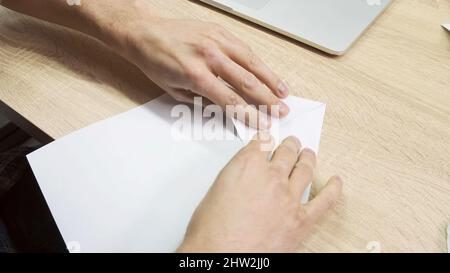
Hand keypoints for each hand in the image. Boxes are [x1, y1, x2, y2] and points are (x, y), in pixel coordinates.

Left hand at [124, 17, 290, 127]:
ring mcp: (216, 40)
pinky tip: (267, 72)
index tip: (263, 124)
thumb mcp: (174, 90)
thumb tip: (224, 108)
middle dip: (267, 100)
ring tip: (283, 93)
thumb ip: (201, 100)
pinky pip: (244, 48)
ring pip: (251, 62)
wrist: (145, 33)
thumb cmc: (156, 62)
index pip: (230, 100)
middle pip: (246, 82)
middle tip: (281, 111)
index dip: (250, 114)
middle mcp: (209, 56)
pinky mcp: (219, 31)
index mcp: (196, 75)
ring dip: (270, 79)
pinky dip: (258, 62)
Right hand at [178, 133, 342, 252]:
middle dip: (289, 145)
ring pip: (304, 170)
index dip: (266, 138)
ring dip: (307, 158)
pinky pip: (324, 201)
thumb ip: (235, 176)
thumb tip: (245, 176)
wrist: (223, 257)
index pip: (262, 143)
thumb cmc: (212, 230)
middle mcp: (271, 177)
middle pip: (285, 153)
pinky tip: (335, 182)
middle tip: (292, 143)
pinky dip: (333, 189)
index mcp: (247, 166)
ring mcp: (289, 198)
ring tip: (308, 154)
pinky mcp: (302, 220)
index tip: (268, 138)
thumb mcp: (216, 191)